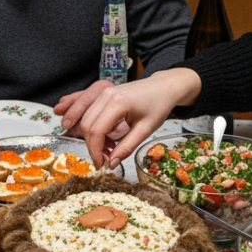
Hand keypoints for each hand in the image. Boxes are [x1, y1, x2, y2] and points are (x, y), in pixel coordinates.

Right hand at [75, 68, 202, 167]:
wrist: (163, 88)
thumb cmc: (158, 106)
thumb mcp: (145, 130)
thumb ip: (127, 147)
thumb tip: (112, 163)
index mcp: (118, 103)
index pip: (97, 130)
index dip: (96, 150)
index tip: (101, 164)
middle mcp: (106, 95)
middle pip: (87, 125)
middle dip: (93, 146)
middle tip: (105, 159)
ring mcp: (103, 93)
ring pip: (87, 120)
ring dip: (94, 138)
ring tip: (110, 148)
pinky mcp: (104, 95)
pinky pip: (92, 115)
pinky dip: (96, 129)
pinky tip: (110, 137)